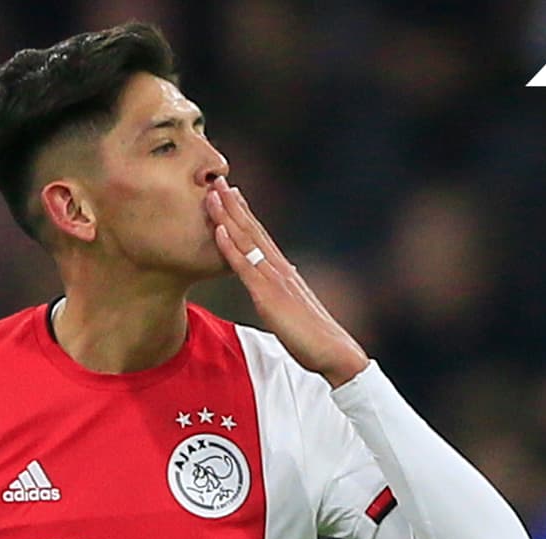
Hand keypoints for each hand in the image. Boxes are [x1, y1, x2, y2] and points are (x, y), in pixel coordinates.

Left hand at [207, 176, 368, 387]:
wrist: (333, 352)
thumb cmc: (314, 336)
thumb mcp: (293, 308)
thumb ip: (283, 293)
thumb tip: (278, 285)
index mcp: (284, 271)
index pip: (261, 235)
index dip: (244, 213)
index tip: (231, 192)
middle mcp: (279, 268)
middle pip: (252, 229)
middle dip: (233, 204)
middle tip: (215, 179)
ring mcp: (274, 279)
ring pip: (246, 241)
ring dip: (228, 216)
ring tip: (212, 193)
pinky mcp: (268, 295)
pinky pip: (246, 267)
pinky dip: (231, 247)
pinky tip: (219, 230)